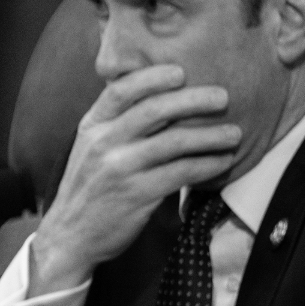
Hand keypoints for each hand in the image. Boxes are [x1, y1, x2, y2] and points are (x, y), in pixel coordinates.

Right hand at [30, 65, 241, 295]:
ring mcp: (119, 169)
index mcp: (91, 126)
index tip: (180, 71)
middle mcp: (103, 143)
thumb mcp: (89, 148)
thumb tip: (160, 101)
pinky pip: (181, 173)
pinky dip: (207, 165)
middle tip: (223, 97)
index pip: (120, 90)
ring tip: (234, 134)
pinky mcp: (137, 194)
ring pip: (174, 142)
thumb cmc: (88, 188)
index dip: (152, 77)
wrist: (70, 234)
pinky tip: (222, 162)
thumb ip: (115, 125)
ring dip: (210, 135)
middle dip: (194, 100)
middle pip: (154, 110)